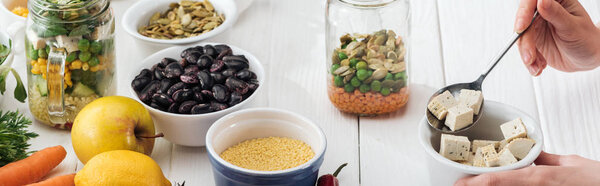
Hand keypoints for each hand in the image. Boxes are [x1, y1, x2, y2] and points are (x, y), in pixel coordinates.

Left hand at [454, 151, 599, 185]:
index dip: (476, 183)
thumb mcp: (569, 163)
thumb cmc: (595, 180)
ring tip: (471, 185)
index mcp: (538, 177)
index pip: (498, 180)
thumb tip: (531, 153)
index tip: (459, 184)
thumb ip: (546, 158)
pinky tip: (494, 184)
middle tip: (460, 185)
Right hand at [515, 0, 599, 75]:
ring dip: (526, 53)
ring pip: (520, 37)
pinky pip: (522, 48)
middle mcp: (544, 11)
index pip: (533, 1)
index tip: (522, 27)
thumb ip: (556, 14)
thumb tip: (541, 1)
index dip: (524, 12)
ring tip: (536, 65)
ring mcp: (536, 25)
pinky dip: (529, 60)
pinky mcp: (531, 39)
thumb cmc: (587, 39)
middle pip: (523, 21)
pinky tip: (539, 66)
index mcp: (556, 1)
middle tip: (530, 55)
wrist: (587, 58)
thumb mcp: (573, 27)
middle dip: (524, 40)